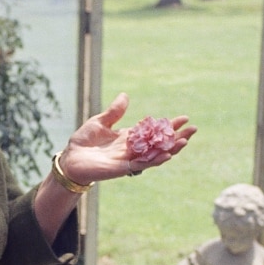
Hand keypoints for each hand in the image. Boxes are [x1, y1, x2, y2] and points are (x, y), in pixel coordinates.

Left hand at [60, 93, 196, 183]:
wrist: (70, 159)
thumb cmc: (83, 142)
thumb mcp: (100, 122)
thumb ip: (114, 112)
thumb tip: (125, 96)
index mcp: (129, 137)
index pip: (154, 130)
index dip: (168, 125)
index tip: (184, 118)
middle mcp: (133, 149)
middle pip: (160, 143)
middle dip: (177, 136)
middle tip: (193, 128)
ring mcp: (129, 159)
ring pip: (156, 155)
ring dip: (171, 149)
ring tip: (186, 141)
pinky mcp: (122, 168)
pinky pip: (142, 164)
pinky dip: (155, 160)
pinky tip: (168, 155)